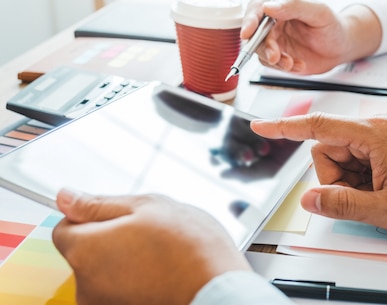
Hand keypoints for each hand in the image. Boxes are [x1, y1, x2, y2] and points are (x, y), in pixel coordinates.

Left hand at [52, 190, 250, 304]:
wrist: (216, 289)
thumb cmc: (189, 249)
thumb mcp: (146, 207)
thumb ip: (99, 203)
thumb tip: (67, 198)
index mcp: (85, 250)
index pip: (64, 227)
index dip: (91, 216)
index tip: (119, 216)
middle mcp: (85, 285)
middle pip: (86, 252)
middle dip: (111, 238)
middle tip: (149, 232)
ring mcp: (104, 304)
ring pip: (106, 271)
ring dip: (126, 260)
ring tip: (161, 254)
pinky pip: (121, 290)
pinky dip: (137, 280)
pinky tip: (162, 272)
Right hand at [241, 0, 380, 73]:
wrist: (341, 48)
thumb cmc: (333, 26)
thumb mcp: (319, 12)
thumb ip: (295, 6)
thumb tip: (268, 6)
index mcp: (281, 0)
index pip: (258, 7)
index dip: (250, 20)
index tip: (248, 32)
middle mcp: (273, 18)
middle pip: (254, 31)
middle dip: (263, 46)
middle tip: (275, 56)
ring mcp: (273, 37)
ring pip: (260, 49)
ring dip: (274, 59)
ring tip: (291, 63)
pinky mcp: (276, 53)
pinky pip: (270, 63)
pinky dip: (283, 67)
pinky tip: (298, 64)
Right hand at [251, 113, 386, 236]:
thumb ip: (344, 204)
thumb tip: (308, 199)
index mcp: (372, 134)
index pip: (317, 127)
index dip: (284, 127)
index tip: (260, 125)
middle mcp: (374, 127)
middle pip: (327, 149)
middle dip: (335, 178)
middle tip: (365, 197)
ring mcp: (381, 134)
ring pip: (340, 157)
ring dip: (350, 180)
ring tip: (379, 193)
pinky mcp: (386, 143)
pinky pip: (357, 159)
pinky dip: (361, 177)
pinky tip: (383, 188)